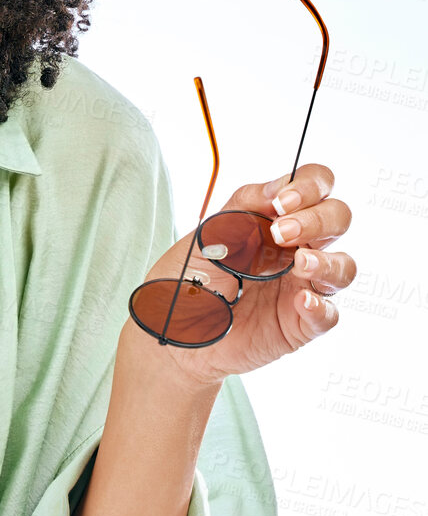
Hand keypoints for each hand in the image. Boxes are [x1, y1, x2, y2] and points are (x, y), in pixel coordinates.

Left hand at [130, 161, 354, 388]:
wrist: (172, 329)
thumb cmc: (188, 278)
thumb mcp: (208, 234)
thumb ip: (243, 206)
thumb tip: (276, 188)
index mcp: (275, 219)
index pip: (316, 187)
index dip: (311, 185)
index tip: (283, 200)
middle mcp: (296, 248)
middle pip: (338, 219)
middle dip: (317, 219)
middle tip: (281, 232)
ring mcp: (301, 286)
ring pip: (344, 266)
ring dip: (327, 261)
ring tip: (299, 264)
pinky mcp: (300, 323)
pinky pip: (328, 314)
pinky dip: (320, 307)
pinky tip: (300, 301)